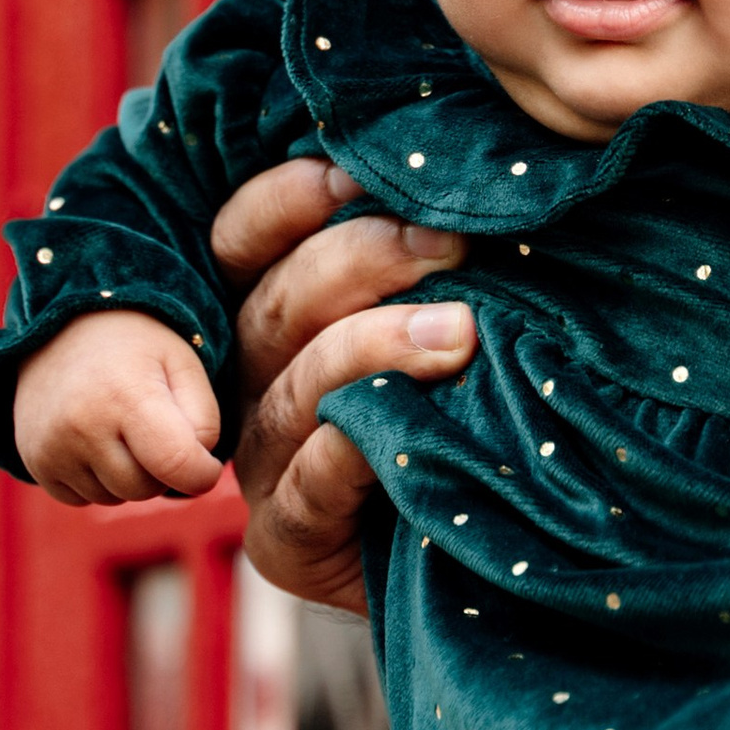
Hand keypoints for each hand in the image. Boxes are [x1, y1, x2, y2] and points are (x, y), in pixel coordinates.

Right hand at [13, 309, 223, 504]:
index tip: (205, 462)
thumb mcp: (184, 365)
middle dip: (159, 470)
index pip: (177, 465)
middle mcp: (83, 424)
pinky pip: (82, 499)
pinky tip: (93, 440)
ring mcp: (52, 446)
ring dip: (126, 475)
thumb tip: (194, 475)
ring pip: (114, 497)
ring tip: (118, 428)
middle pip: (145, 488)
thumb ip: (204, 421)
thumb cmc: (137, 348)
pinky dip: (95, 480)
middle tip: (152, 429)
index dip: (202, 473)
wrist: (64, 325)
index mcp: (127, 395)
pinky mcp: (35, 461)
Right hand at [210, 159, 478, 613]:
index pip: (244, 241)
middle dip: (358, 261)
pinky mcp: (286, 540)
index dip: (287, 200)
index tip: (355, 171)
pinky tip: (399, 423)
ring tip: (459, 330)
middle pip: (272, 306)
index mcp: (272, 320)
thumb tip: (474, 186)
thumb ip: (430, 267)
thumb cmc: (467, 421)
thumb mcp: (447, 331)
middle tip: (446, 241)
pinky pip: (311, 483)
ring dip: (374, 348)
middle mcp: (252, 387)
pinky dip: (351, 450)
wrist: (486, 558)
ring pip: (294, 389)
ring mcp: (263, 466)